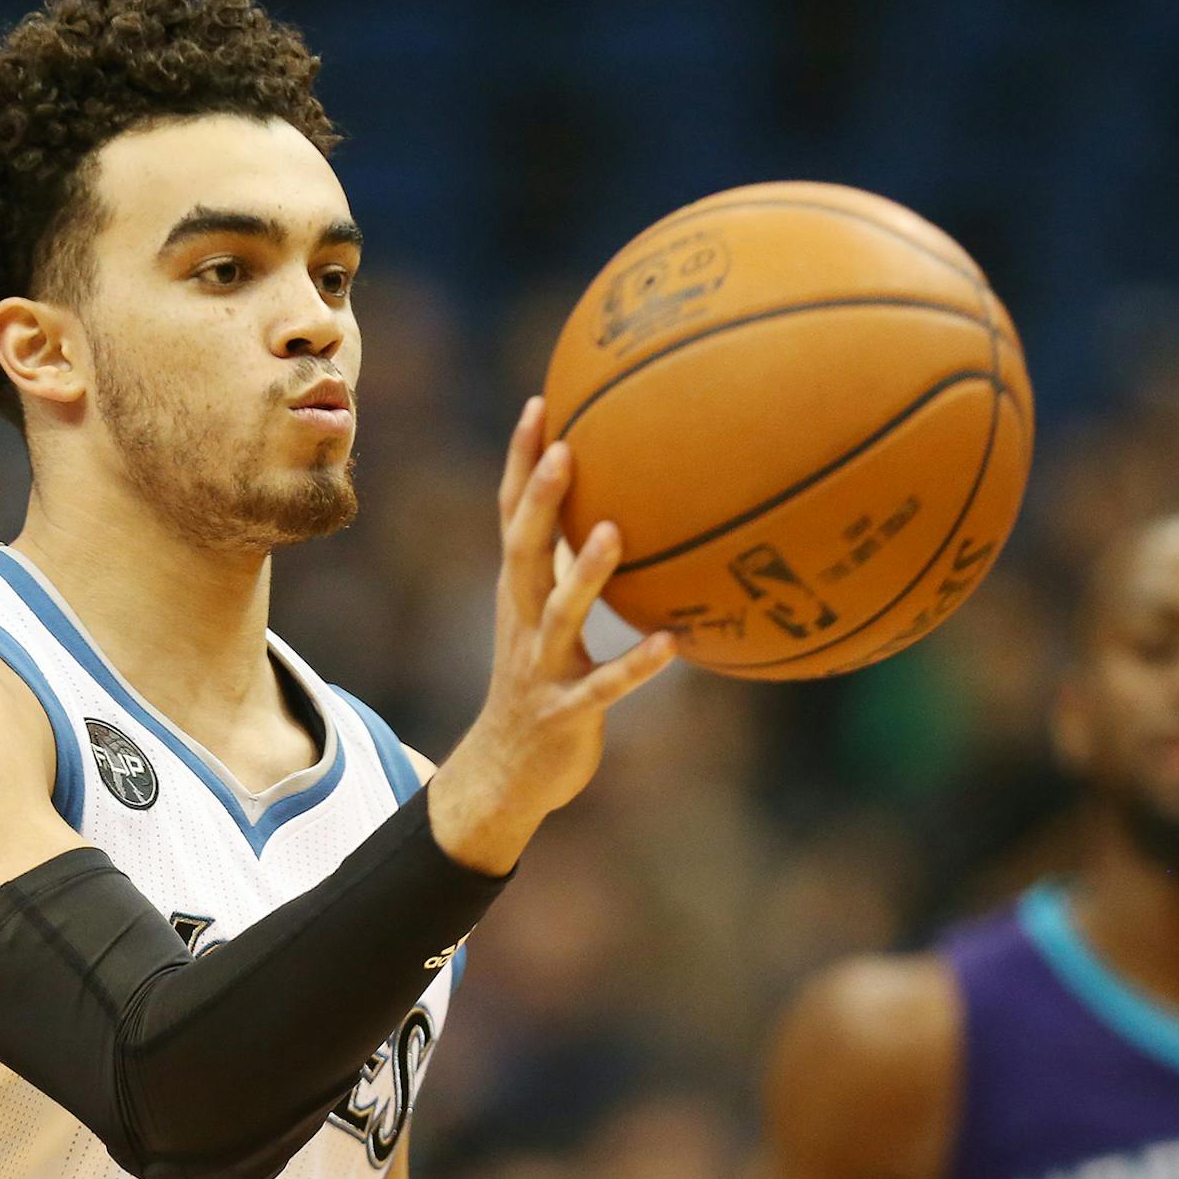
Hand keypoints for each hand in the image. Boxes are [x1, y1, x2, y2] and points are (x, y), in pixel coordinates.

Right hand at [427, 397, 676, 875]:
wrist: (506, 774)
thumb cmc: (541, 686)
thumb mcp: (546, 622)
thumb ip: (568, 569)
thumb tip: (614, 510)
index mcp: (518, 595)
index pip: (510, 517)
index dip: (520, 463)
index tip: (541, 404)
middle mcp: (522, 622)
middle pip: (523, 551)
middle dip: (539, 500)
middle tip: (565, 448)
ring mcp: (540, 667)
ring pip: (560, 614)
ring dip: (586, 574)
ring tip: (613, 533)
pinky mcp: (565, 712)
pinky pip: (603, 686)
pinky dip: (636, 666)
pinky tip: (672, 644)